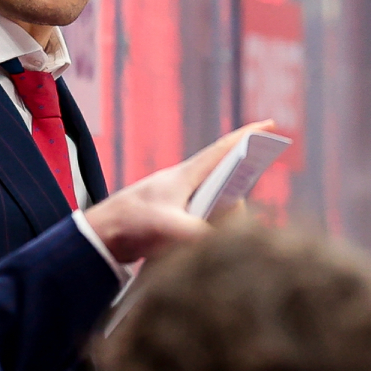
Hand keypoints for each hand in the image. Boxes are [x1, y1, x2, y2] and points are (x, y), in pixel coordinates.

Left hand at [84, 121, 274, 262]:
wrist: (100, 236)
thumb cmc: (131, 223)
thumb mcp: (168, 228)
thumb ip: (199, 235)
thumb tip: (224, 243)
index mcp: (186, 176)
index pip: (223, 150)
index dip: (249, 137)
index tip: (270, 125)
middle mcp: (185, 185)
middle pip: (225, 178)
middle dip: (242, 182)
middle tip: (251, 193)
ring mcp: (181, 203)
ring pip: (217, 203)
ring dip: (226, 216)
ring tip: (223, 232)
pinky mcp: (175, 221)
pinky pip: (206, 220)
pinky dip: (214, 230)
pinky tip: (210, 245)